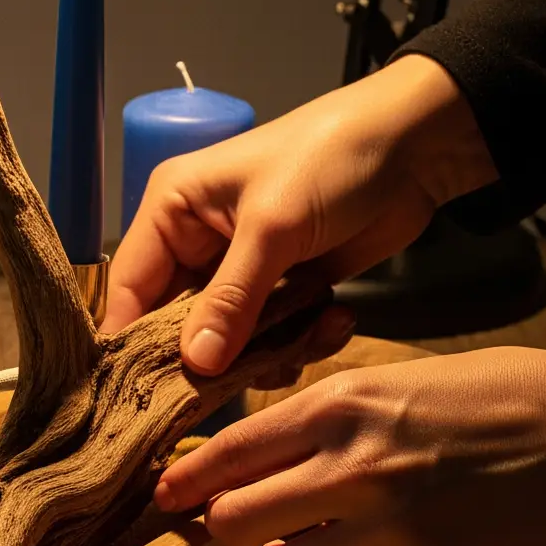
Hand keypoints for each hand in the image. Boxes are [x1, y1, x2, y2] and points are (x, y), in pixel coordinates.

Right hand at [105, 56, 497, 374]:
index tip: (145, 400)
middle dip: (212, 356)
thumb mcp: (272, 228)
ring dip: (266, 352)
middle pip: (177, 325)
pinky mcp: (286, 285)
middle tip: (242, 382)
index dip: (133, 345)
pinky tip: (333, 322)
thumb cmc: (329, 160)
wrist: (416, 145)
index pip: (129, 291)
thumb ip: (231, 300)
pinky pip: (273, 335)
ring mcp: (242, 267)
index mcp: (171, 211)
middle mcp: (196, 242)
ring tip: (306, 338)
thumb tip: (195, 366)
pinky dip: (298, 341)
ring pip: (229, 340)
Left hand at [154, 348, 545, 545]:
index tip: (168, 494)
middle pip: (234, 525)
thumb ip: (318, 418)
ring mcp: (389, 533)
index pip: (229, 454)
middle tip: (244, 522)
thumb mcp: (390, 378)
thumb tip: (250, 457)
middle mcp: (353, 472)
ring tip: (319, 540)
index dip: (186, 480)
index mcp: (341, 409)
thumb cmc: (490, 398)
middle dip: (229, 527)